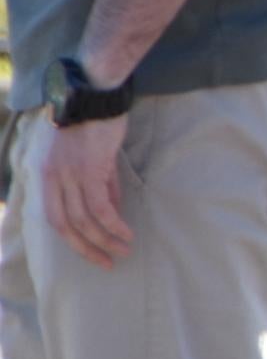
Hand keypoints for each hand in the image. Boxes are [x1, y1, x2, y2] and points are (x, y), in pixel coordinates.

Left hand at [36, 118, 131, 268]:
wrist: (97, 96)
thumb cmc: (95, 124)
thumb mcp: (93, 160)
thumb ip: (101, 187)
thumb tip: (113, 213)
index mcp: (47, 176)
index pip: (55, 219)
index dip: (74, 241)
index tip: (94, 254)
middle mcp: (53, 179)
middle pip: (66, 226)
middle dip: (87, 248)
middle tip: (108, 262)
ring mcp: (69, 176)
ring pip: (84, 220)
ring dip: (105, 240)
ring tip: (124, 249)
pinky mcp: (89, 171)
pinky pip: (100, 207)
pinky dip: (113, 224)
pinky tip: (126, 232)